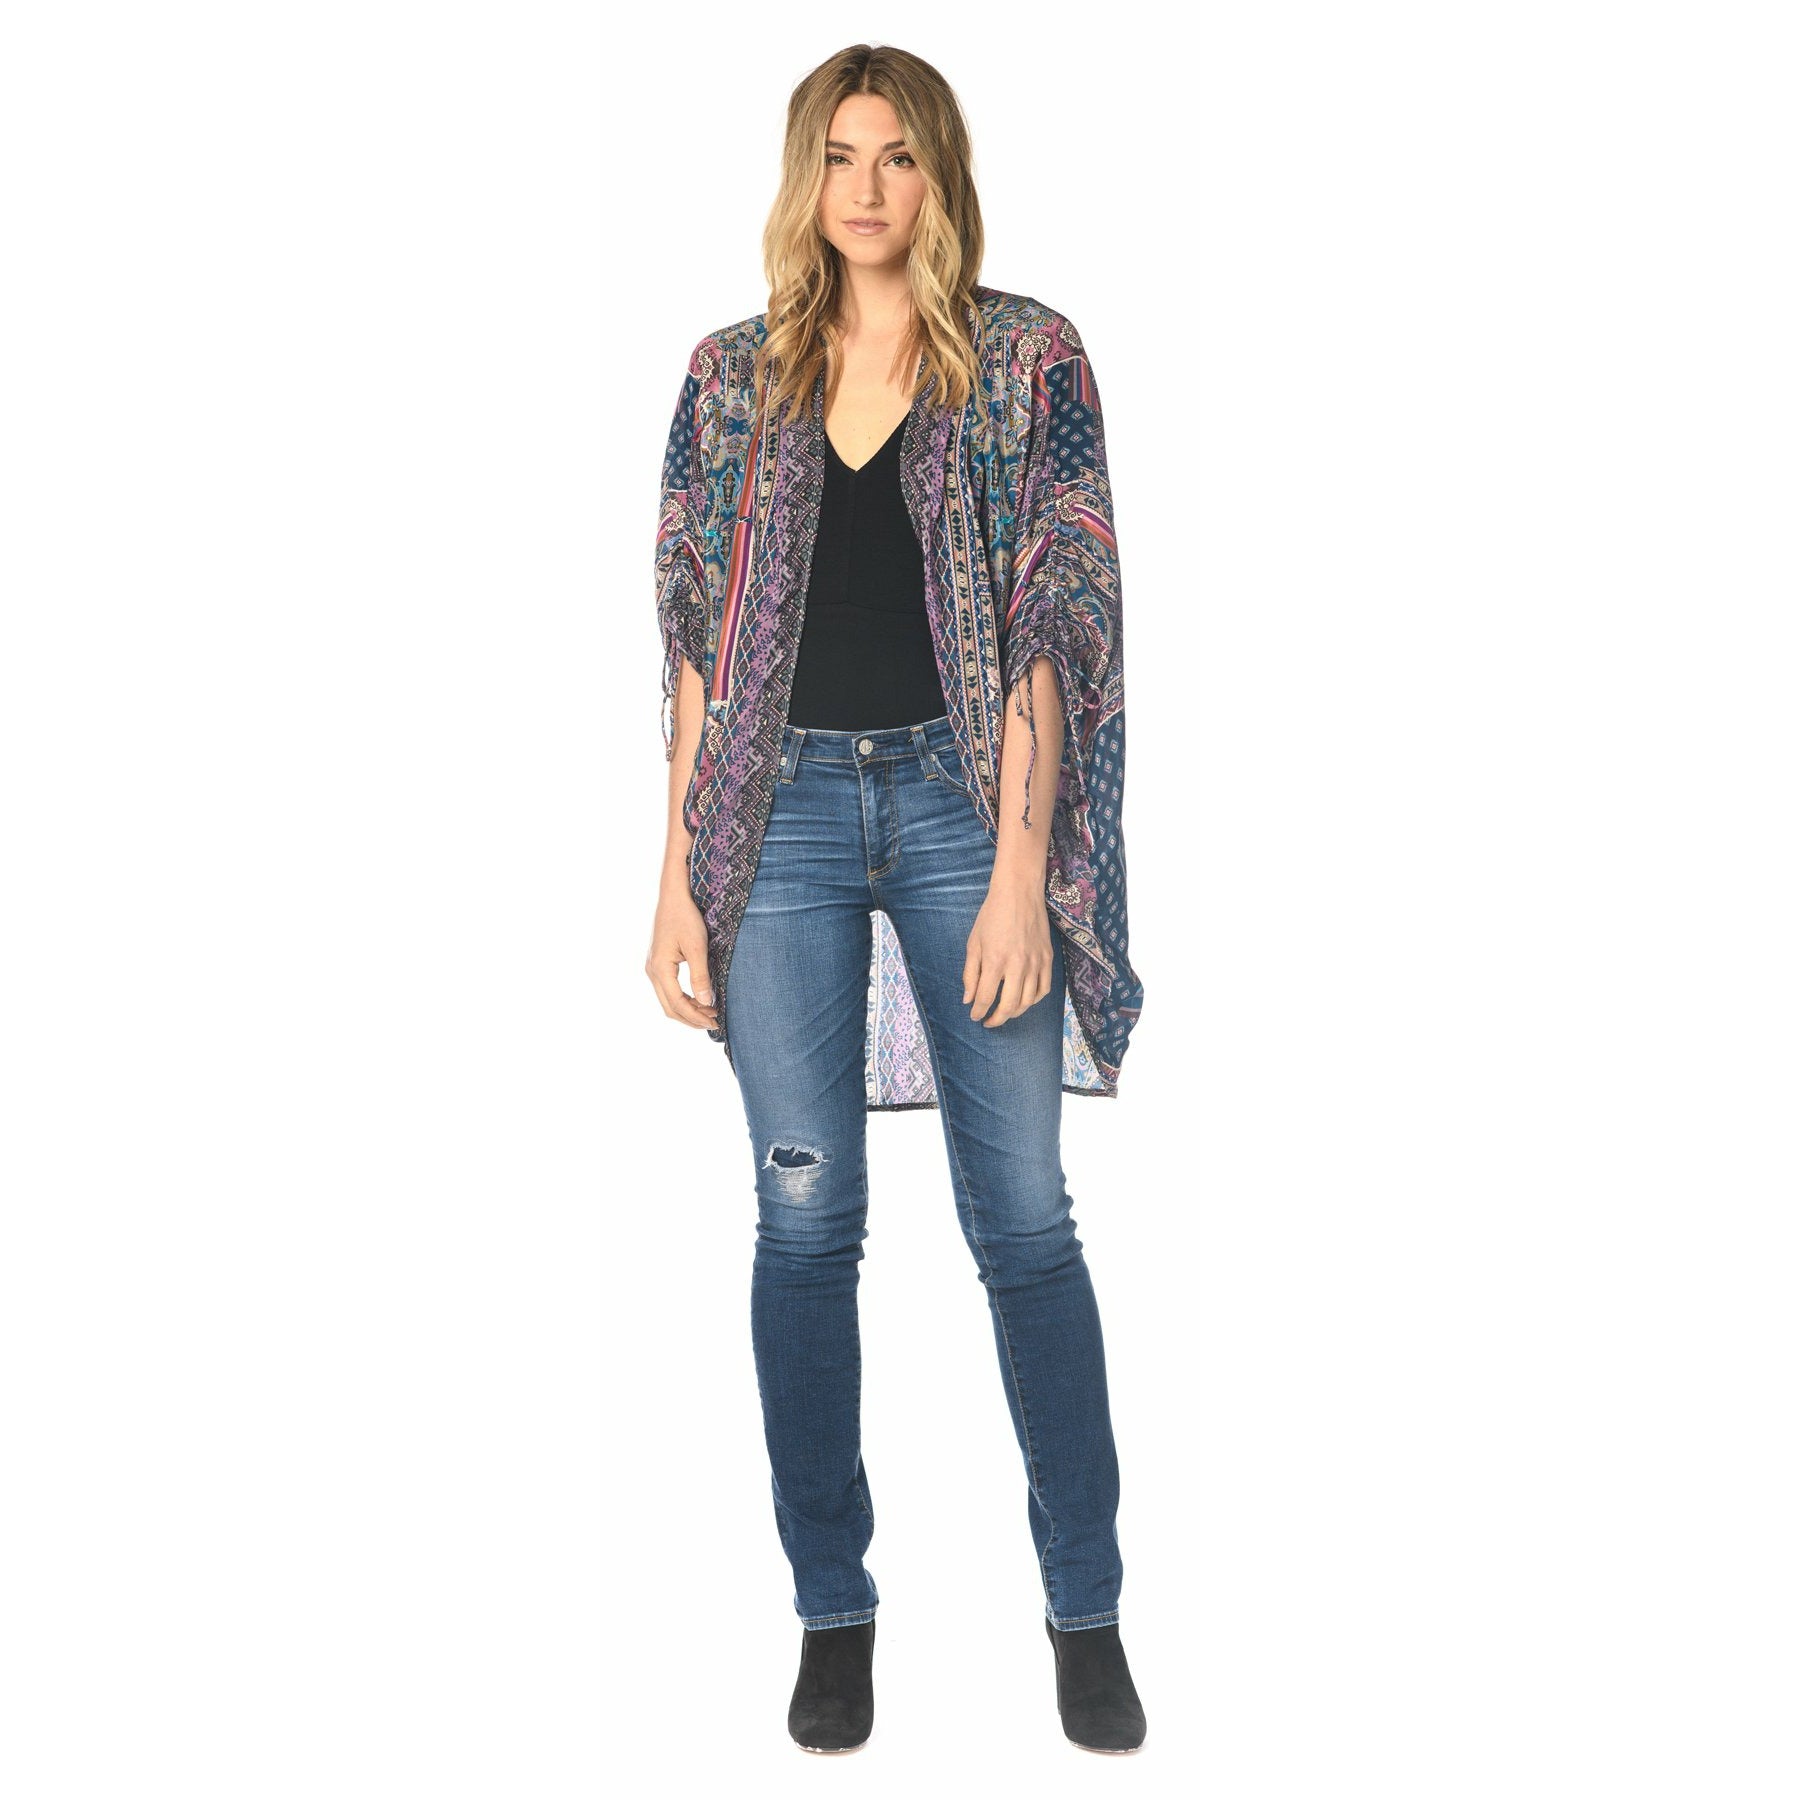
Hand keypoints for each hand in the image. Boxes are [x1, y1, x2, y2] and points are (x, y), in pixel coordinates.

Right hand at [647, 879, 717, 1030]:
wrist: (673, 896)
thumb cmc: (686, 917)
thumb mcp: (697, 947)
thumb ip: (700, 976)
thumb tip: (707, 1002)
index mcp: (660, 968)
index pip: (677, 1004)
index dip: (696, 1017)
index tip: (715, 1022)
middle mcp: (652, 971)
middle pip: (669, 1007)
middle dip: (692, 1018)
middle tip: (715, 1023)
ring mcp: (653, 968)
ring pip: (668, 1000)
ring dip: (688, 1010)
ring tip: (710, 1013)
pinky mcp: (658, 964)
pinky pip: (668, 990)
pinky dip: (684, 1000)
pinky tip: (700, 1000)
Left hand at [962, 873, 1053, 1026]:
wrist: (1019, 893)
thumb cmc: (992, 915)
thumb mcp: (974, 943)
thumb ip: (970, 973)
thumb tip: (969, 999)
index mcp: (995, 961)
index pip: (986, 998)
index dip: (978, 1012)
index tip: (974, 1016)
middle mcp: (1017, 965)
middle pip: (1009, 1006)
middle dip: (997, 1019)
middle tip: (989, 1021)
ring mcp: (1036, 963)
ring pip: (1028, 1001)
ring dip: (1015, 1012)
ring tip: (1005, 1012)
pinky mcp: (1048, 958)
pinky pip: (1044, 989)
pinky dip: (1034, 1000)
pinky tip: (1024, 1000)